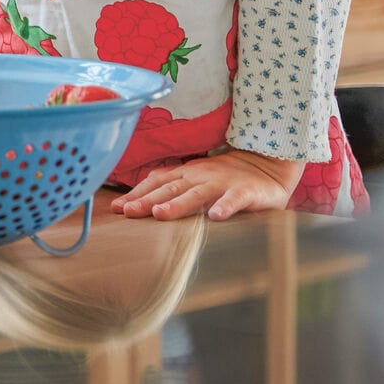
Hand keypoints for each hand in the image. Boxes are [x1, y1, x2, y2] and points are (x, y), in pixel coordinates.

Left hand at [111, 149, 303, 220]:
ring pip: (197, 194)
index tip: (115, 208)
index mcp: (186, 174)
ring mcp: (222, 183)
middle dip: (146, 200)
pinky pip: (234, 200)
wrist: (268, 165)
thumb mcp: (195, 179)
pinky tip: (215, 217)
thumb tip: (138, 201)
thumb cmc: (225, 177)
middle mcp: (200, 176)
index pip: (156, 183)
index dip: (136, 194)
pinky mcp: (245, 192)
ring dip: (178, 204)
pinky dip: (225, 207)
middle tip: (127, 212)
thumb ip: (172, 187)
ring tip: (160, 214)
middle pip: (169, 189)